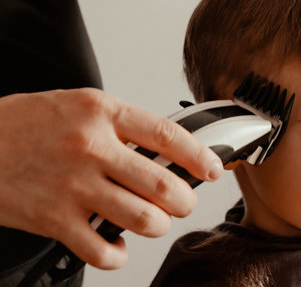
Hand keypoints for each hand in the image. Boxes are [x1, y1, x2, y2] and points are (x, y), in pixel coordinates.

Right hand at [0, 88, 222, 268]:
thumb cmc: (28, 124)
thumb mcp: (79, 106)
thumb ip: (123, 125)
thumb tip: (167, 150)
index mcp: (101, 113)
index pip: (168, 135)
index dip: (200, 156)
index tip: (213, 168)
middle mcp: (91, 148)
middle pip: (163, 185)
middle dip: (185, 200)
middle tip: (184, 201)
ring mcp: (73, 186)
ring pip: (143, 220)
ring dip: (159, 226)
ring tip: (154, 221)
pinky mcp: (54, 220)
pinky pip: (104, 250)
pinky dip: (119, 253)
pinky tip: (116, 242)